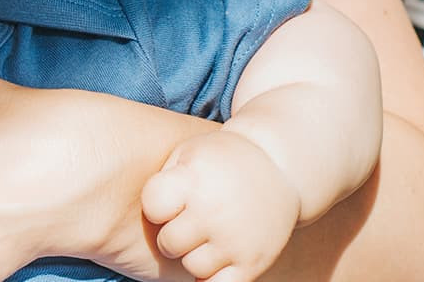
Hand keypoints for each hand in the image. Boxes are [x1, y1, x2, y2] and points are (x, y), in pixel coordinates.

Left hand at [141, 130, 297, 281]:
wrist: (279, 166)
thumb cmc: (219, 162)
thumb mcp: (187, 154)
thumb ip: (162, 180)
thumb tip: (144, 216)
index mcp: (193, 180)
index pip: (153, 207)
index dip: (158, 206)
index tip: (172, 199)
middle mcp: (214, 211)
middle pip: (170, 243)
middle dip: (174, 234)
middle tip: (190, 221)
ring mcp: (236, 240)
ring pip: (194, 267)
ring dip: (196, 255)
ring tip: (208, 235)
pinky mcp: (255, 262)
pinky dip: (215, 278)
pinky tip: (216, 260)